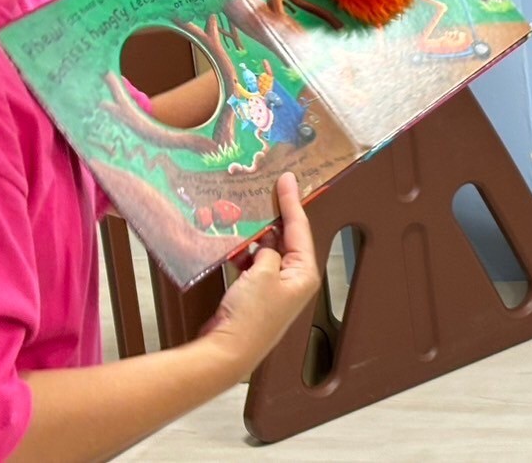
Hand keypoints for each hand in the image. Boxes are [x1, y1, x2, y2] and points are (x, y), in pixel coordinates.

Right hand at [197, 172, 320, 374]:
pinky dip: (245, 253)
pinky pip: (254, 265)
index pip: (300, 229)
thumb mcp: (263, 272)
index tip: (287, 180)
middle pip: (286, 238)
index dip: (292, 202)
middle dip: (274, 216)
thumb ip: (269, 250)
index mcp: (304, 273)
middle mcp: (294, 280)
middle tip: (265, 190)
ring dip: (256, 236)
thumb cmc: (250, 316)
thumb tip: (267, 244)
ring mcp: (275, 289)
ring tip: (245, 214)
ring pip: (268, 251)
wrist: (228, 351)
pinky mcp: (257, 295)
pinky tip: (233, 244)